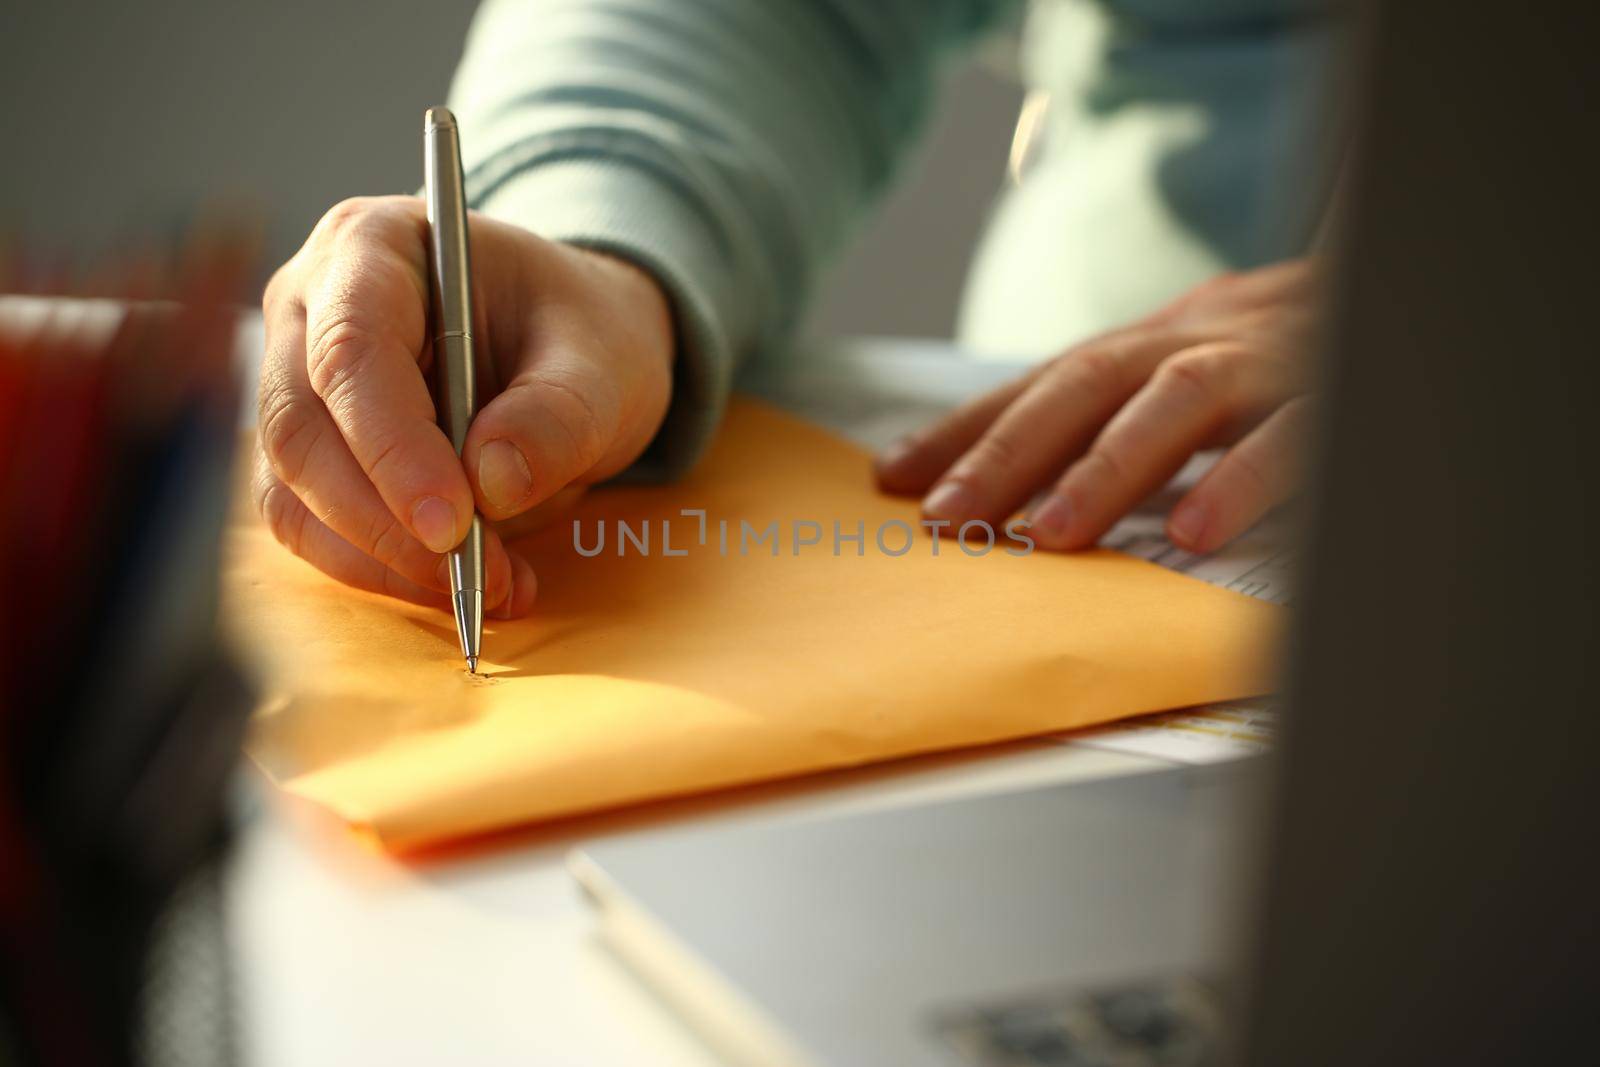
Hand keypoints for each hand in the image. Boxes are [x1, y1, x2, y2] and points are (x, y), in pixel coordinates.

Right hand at [253, 196, 673, 614]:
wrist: (571, 347)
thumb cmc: (579, 332)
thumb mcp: (603, 361)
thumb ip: (557, 416)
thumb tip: (491, 483)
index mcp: (373, 246)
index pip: (351, 351)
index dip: (392, 447)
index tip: (453, 524)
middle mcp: (309, 307)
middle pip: (301, 430)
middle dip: (387, 522)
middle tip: (480, 575)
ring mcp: (294, 382)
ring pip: (295, 492)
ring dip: (386, 559)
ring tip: (494, 586)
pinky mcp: (307, 454)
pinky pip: (315, 527)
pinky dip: (385, 570)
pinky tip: (467, 584)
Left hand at [874, 260, 1319, 553]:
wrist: (1395, 289)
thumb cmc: (1274, 360)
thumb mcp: (1182, 375)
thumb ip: (1102, 418)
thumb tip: (998, 486)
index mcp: (1150, 343)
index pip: (1041, 384)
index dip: (964, 428)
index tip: (891, 481)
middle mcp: (1194, 340)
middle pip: (1086, 383)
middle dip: (1008, 452)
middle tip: (947, 521)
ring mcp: (1265, 359)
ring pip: (1175, 400)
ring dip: (1106, 468)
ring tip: (1047, 537)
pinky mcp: (1334, 391)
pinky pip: (1289, 437)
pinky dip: (1239, 482)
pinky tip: (1193, 535)